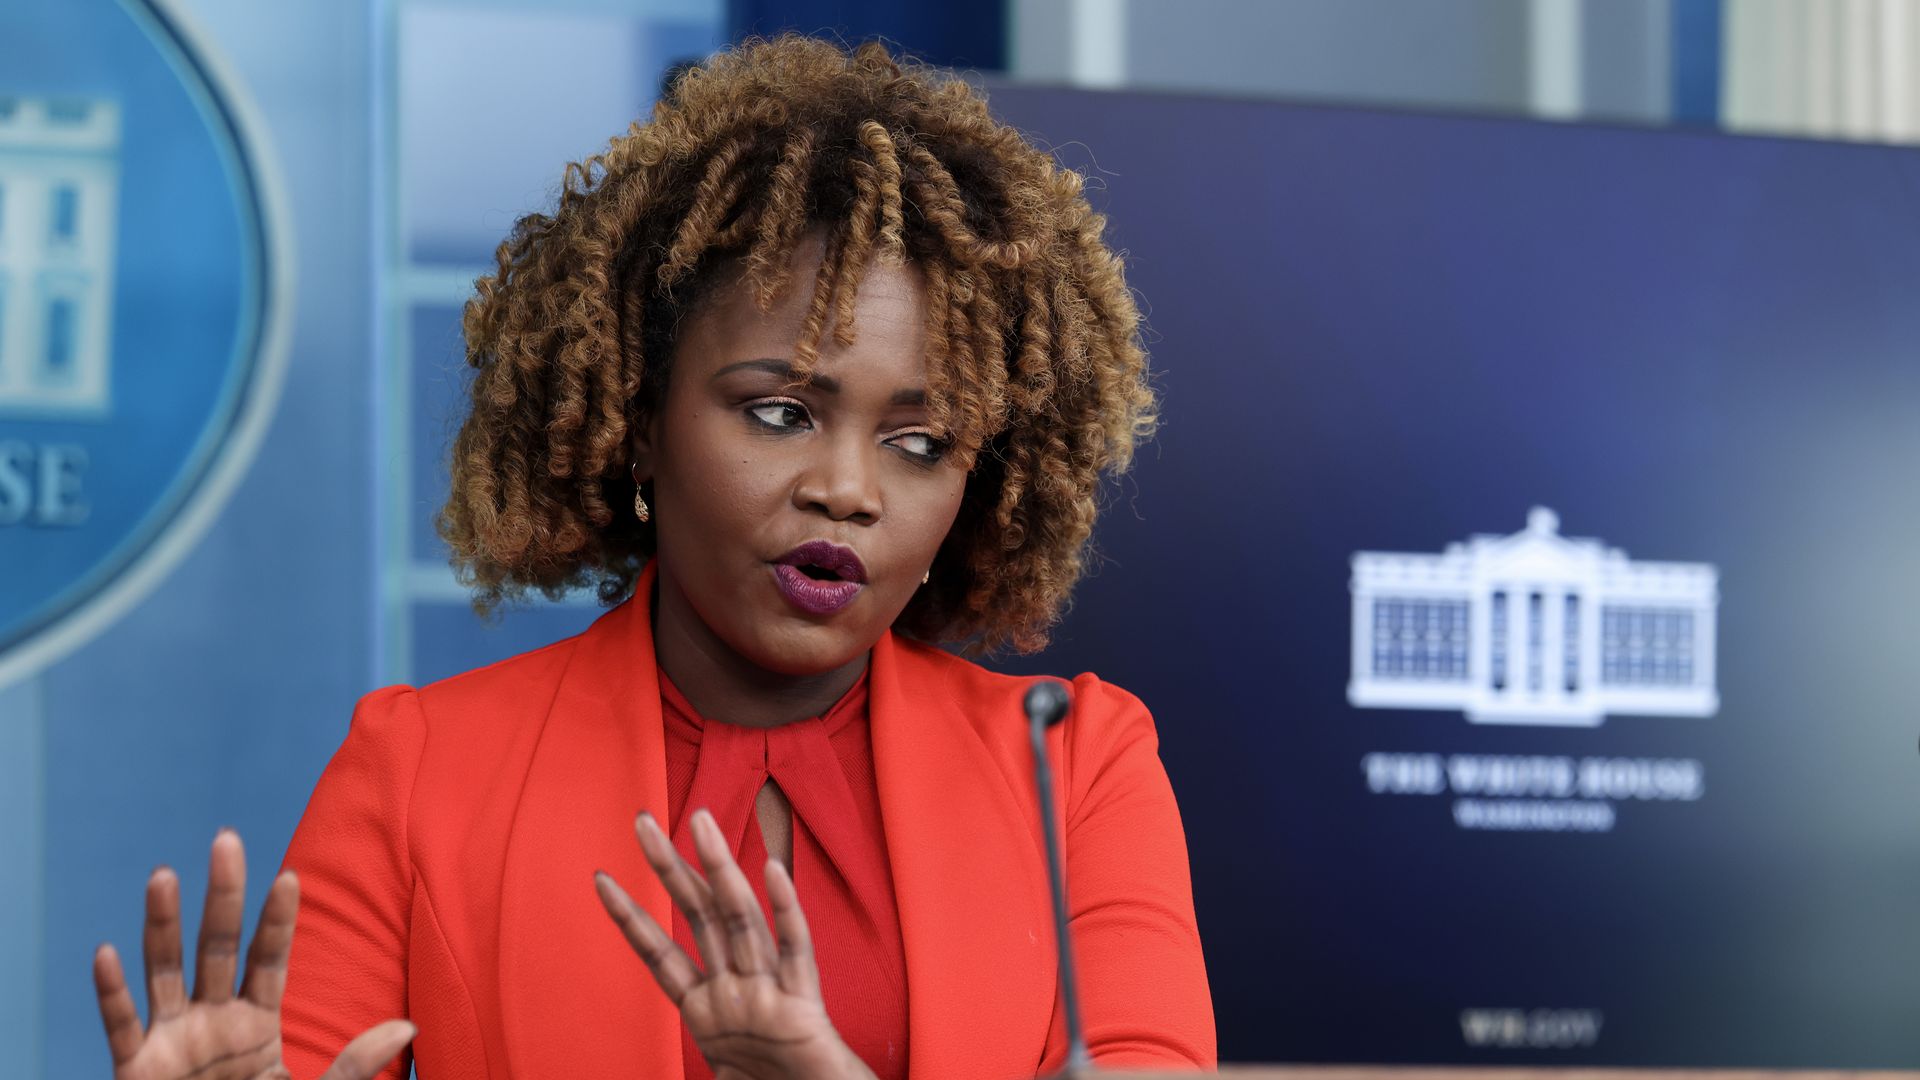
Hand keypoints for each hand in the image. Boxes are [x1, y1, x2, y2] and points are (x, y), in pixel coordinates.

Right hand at [93, 829, 416, 1079]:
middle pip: (217, 947)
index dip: (277, 920)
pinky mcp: (137, 1069)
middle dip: (222, 895)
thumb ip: (355, 1064)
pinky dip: (112, 992)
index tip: (290, 875)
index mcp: (256, 1023)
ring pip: (165, 971)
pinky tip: (106, 952)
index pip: (269, 958)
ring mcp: (172, 1041)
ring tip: (163, 874)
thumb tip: (409, 1025)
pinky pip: (120, 1027)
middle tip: (226, 838)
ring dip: (161, 925)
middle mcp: (212, 1021)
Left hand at [594, 808, 876, 1079]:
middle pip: (698, 917)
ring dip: (719, 868)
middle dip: (669, 867)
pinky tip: (773, 870)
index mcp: (709, 1011)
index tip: (601, 879)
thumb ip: (701, 1045)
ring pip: (740, 920)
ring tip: (700, 821)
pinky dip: (785, 910)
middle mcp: (737, 990)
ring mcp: (769, 993)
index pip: (660, 954)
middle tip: (642, 820)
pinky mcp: (804, 1004)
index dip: (630, 917)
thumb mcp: (720, 1072)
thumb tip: (682, 1036)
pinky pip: (794, 951)